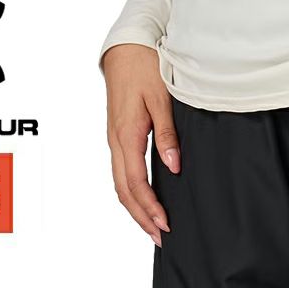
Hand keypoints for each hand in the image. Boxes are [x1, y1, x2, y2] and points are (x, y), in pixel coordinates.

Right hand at [104, 43, 179, 245]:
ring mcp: (114, 142)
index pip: (136, 183)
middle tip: (161, 239)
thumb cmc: (145, 68)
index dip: (150, 207)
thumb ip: (168, 135)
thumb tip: (174, 167)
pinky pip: (121, 175)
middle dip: (142, 218)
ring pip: (120, 186)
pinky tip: (145, 204)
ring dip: (136, 210)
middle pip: (124, 192)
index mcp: (126, 135)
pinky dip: (132, 195)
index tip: (166, 224)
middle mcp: (116, 143)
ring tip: (154, 229)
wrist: (125, 48)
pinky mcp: (118, 139)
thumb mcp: (161, 99)